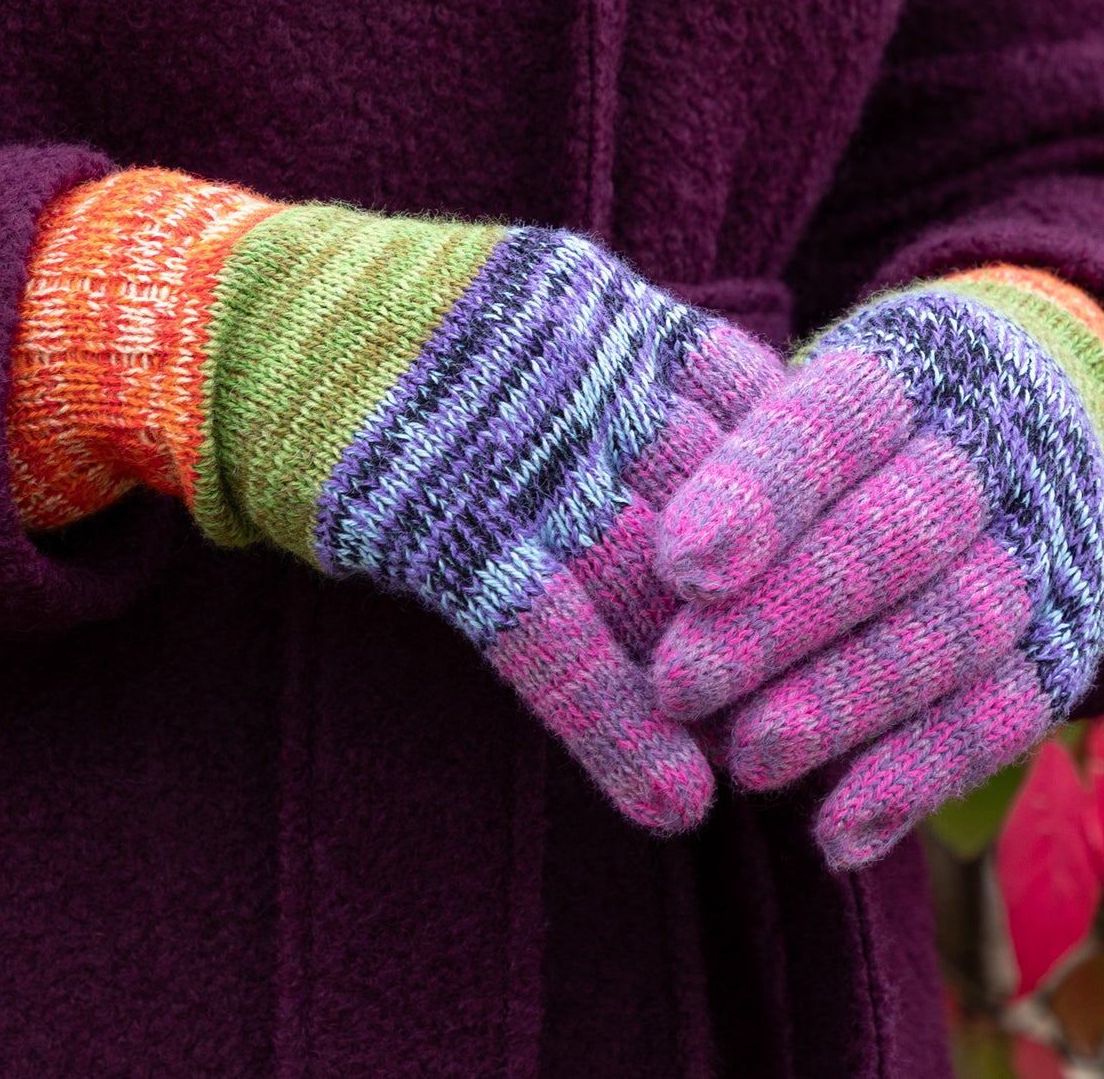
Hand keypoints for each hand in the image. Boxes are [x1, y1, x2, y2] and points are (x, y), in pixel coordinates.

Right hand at [9, 169, 788, 831]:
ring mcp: (513, 444)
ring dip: (719, 682)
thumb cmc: (396, 322)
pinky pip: (544, 629)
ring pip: (652, 578)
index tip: (861, 577)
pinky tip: (668, 799)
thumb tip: (736, 444)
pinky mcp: (437, 516)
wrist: (241, 319)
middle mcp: (585, 371)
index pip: (762, 409)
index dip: (819, 500)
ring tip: (778, 771)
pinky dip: (609, 720)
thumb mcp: (531, 304)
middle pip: (729, 505)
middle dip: (788, 606)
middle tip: (841, 701)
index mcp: (616, 311)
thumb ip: (629, 357)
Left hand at [647, 268, 1103, 866]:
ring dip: (848, 702)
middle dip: (785, 617)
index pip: (831, 423)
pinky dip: (919, 777)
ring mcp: (1043, 549)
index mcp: (904, 370)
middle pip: (895, 534)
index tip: (680, 566)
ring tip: (748, 758)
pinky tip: (834, 833)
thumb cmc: (862, 424)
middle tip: (678, 684)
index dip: (758, 494)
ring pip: (958, 628)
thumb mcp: (804, 394)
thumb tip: (642, 553)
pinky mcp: (1069, 642)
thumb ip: (726, 449)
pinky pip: (1007, 715)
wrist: (1044, 413)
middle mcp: (988, 454)